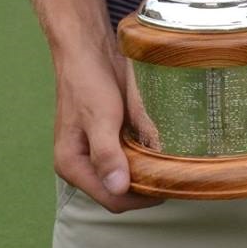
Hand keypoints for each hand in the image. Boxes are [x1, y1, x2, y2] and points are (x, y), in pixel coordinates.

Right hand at [51, 42, 162, 213]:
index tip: (167, 187)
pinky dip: (146, 157)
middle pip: (120, 191)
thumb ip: (106, 153)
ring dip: (147, 172)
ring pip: (128, 175)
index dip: (139, 198)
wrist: (89, 49)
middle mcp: (83, 163)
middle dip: (145, 186)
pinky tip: (162, 150)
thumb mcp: (99, 117)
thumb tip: (118, 188)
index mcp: (72, 164)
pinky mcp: (110, 138)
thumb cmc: (87, 81)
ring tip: (172, 165)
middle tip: (174, 175)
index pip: (111, 198)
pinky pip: (131, 157)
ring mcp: (97, 151)